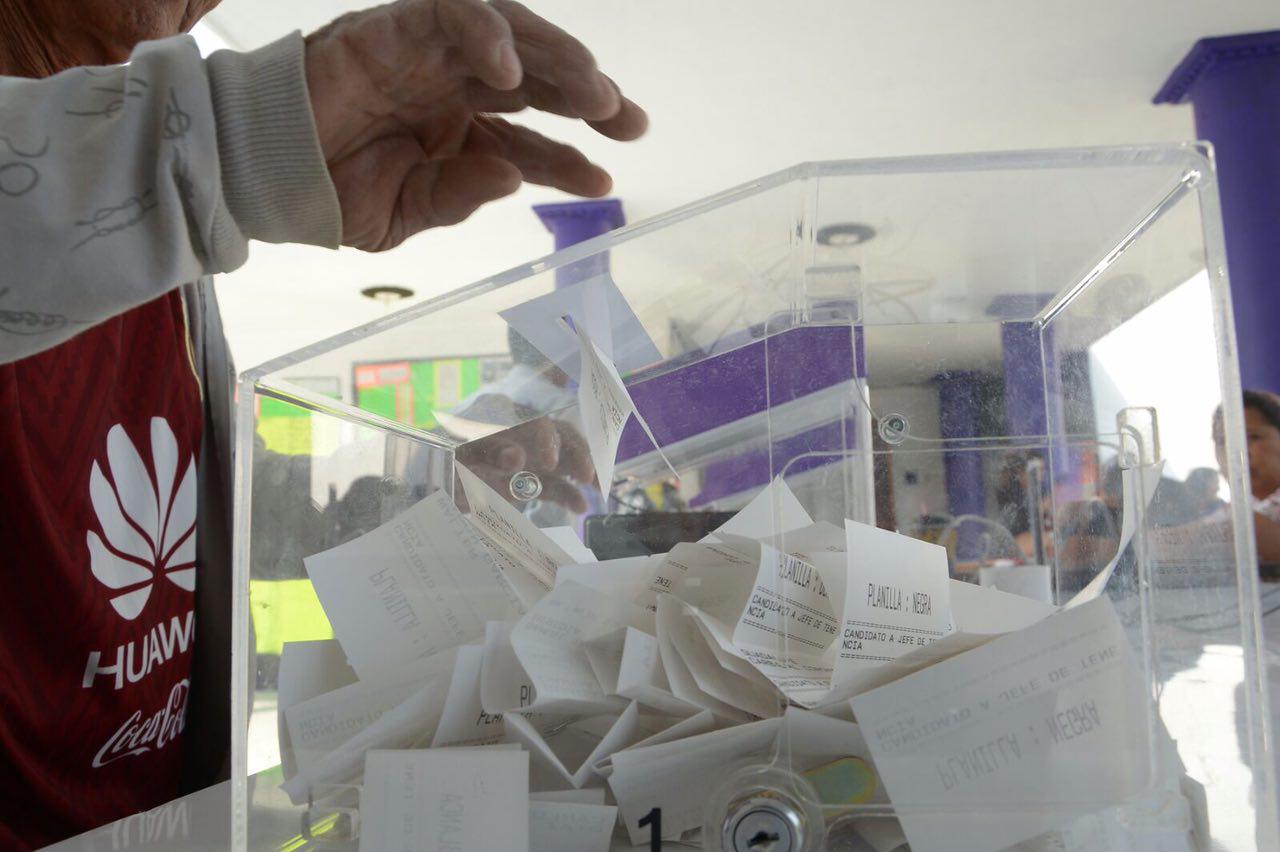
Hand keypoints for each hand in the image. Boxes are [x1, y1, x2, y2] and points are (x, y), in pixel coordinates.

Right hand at [304, 0, 647, 250]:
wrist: (260, 171)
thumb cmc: (328, 191)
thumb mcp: (402, 213)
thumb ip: (457, 194)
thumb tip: (513, 176)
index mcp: (463, 134)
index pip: (533, 139)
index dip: (571, 158)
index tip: (604, 179)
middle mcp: (456, 88)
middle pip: (540, 80)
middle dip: (589, 97)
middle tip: (626, 121)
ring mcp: (430, 55)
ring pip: (512, 38)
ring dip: (556, 60)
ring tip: (593, 94)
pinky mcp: (396, 27)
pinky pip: (450, 14)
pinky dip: (486, 33)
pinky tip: (511, 72)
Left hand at [454, 396, 594, 512]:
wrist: (431, 488)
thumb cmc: (442, 462)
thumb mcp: (460, 455)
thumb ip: (489, 453)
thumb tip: (517, 460)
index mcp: (505, 416)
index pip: (536, 421)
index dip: (547, 440)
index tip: (550, 463)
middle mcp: (523, 434)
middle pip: (560, 436)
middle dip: (577, 453)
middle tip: (587, 475)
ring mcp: (529, 458)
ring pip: (565, 459)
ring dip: (582, 470)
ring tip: (597, 488)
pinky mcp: (531, 484)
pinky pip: (555, 487)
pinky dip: (569, 496)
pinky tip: (581, 507)